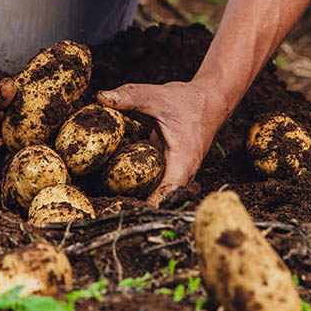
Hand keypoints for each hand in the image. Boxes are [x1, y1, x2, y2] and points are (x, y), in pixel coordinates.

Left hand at [97, 81, 229, 206]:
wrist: (210, 100)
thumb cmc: (188, 101)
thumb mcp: (156, 96)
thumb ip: (129, 97)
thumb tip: (101, 97)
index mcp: (182, 161)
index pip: (166, 195)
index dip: (147, 207)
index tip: (124, 214)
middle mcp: (181, 173)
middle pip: (160, 201)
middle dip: (136, 208)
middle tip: (107, 213)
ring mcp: (175, 173)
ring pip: (157, 194)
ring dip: (136, 199)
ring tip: (108, 206)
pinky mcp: (168, 168)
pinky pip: (154, 183)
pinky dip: (138, 185)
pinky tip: (115, 187)